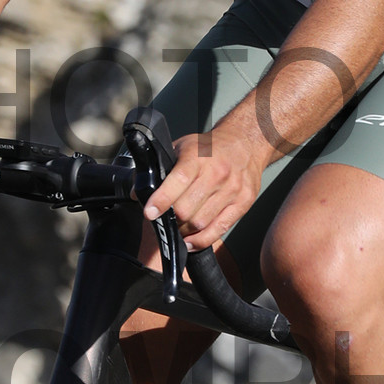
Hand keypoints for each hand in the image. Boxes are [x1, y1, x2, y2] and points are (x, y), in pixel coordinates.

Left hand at [145, 127, 262, 253]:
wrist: (245, 142)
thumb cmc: (210, 148)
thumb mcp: (182, 148)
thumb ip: (160, 168)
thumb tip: (138, 192)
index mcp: (197, 158)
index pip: (178, 182)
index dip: (162, 201)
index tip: (150, 213)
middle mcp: (216, 174)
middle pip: (187, 209)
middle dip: (171, 219)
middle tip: (164, 220)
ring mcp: (232, 189)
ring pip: (201, 222)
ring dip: (185, 231)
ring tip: (178, 228)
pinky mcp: (243, 202)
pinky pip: (220, 229)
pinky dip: (202, 240)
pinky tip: (191, 241)